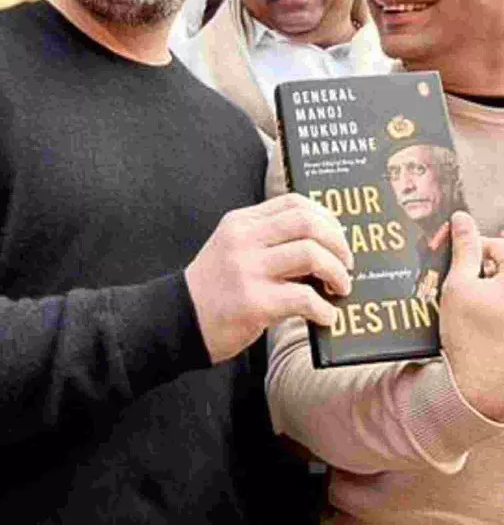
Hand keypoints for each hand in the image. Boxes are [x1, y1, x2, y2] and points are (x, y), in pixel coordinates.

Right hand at [185, 192, 352, 363]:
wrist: (178, 321)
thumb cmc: (214, 289)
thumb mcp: (233, 250)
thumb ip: (267, 241)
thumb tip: (322, 247)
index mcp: (241, 222)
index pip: (294, 203)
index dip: (326, 218)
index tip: (338, 237)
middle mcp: (244, 240)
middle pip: (308, 223)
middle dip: (338, 243)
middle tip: (346, 264)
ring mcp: (248, 270)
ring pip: (311, 255)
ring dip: (337, 273)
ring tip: (340, 289)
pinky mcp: (254, 303)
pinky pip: (304, 298)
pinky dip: (324, 309)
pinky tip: (325, 317)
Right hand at [440, 212, 503, 420]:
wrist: (480, 389)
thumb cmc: (471, 339)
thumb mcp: (458, 287)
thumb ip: (463, 249)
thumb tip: (461, 220)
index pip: (495, 246)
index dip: (465, 245)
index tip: (442, 252)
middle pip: (499, 266)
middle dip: (475, 268)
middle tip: (451, 281)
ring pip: (498, 285)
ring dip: (481, 287)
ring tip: (461, 305)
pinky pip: (497, 305)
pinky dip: (488, 305)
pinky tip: (472, 319)